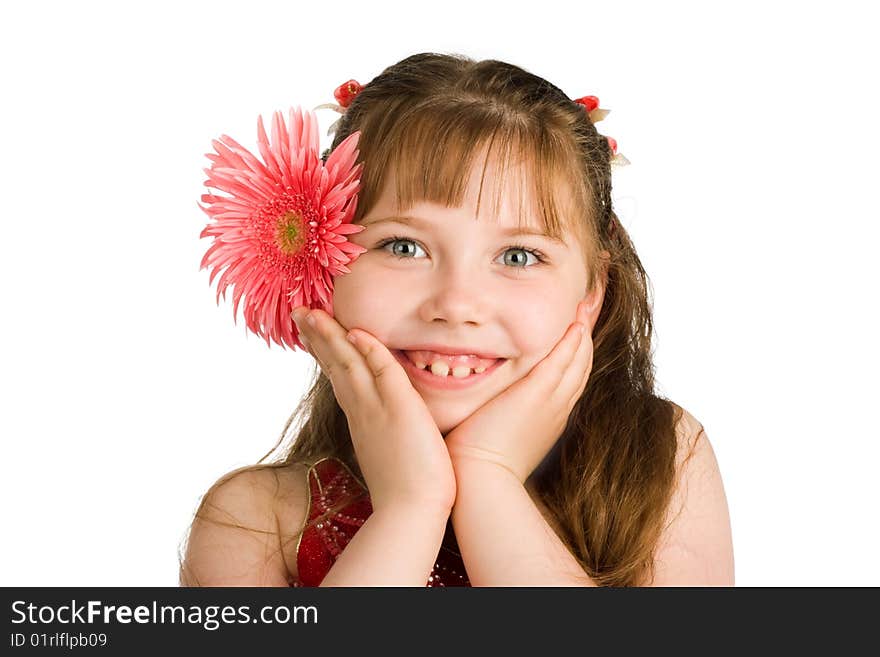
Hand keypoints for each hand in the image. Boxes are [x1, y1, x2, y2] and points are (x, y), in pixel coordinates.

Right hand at [292, 307, 455, 514]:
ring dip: (331, 335)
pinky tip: (358, 331)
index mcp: (361, 419)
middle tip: (300, 312)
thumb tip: (388, 423)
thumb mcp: (390, 451)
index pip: (339, 376)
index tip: (313, 331)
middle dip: (318, 336)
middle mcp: (362, 411)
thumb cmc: (407, 490)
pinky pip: (383, 374)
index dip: (326, 351)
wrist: (412, 513)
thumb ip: (386, 430)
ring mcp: (377, 410)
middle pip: (334, 364)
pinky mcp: (400, 411)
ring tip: (312, 312)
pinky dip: (370, 351)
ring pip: (348, 363)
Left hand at [443, 300, 593, 483]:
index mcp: (548, 418)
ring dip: (583, 331)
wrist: (481, 481)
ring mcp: (550, 401)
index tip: (574, 333)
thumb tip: (481, 404)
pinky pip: (562, 361)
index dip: (574, 354)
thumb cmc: (478, 463)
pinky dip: (572, 342)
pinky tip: (576, 324)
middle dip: (585, 337)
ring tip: (587, 306)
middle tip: (587, 310)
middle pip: (580, 366)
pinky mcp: (537, 395)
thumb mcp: (495, 434)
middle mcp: (556, 408)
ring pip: (577, 360)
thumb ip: (494, 413)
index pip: (568, 379)